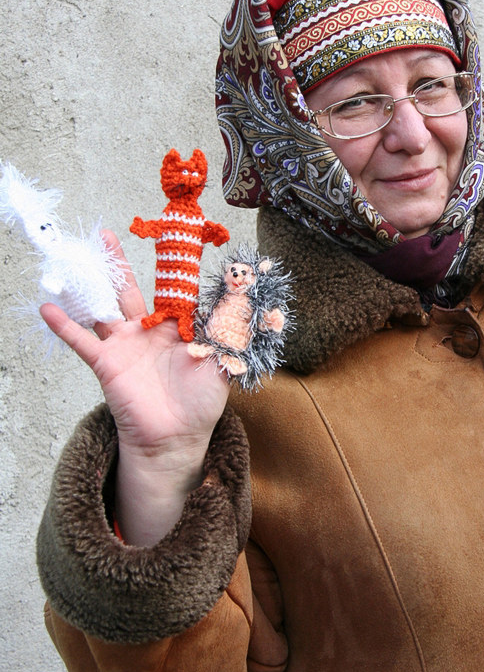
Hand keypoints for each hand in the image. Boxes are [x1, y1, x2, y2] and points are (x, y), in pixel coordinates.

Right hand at [41, 231, 229, 544]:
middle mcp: (148, 331)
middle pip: (128, 288)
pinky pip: (81, 341)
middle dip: (117, 261)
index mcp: (177, 327)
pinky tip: (47, 307)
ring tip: (73, 257)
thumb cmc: (202, 404)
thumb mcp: (224, 362)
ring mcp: (125, 345)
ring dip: (86, 284)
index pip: (172, 288)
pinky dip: (64, 325)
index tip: (169, 236)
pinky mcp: (107, 363)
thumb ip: (231, 331)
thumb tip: (247, 301)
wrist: (177, 439)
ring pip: (102, 307)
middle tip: (106, 232)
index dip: (171, 265)